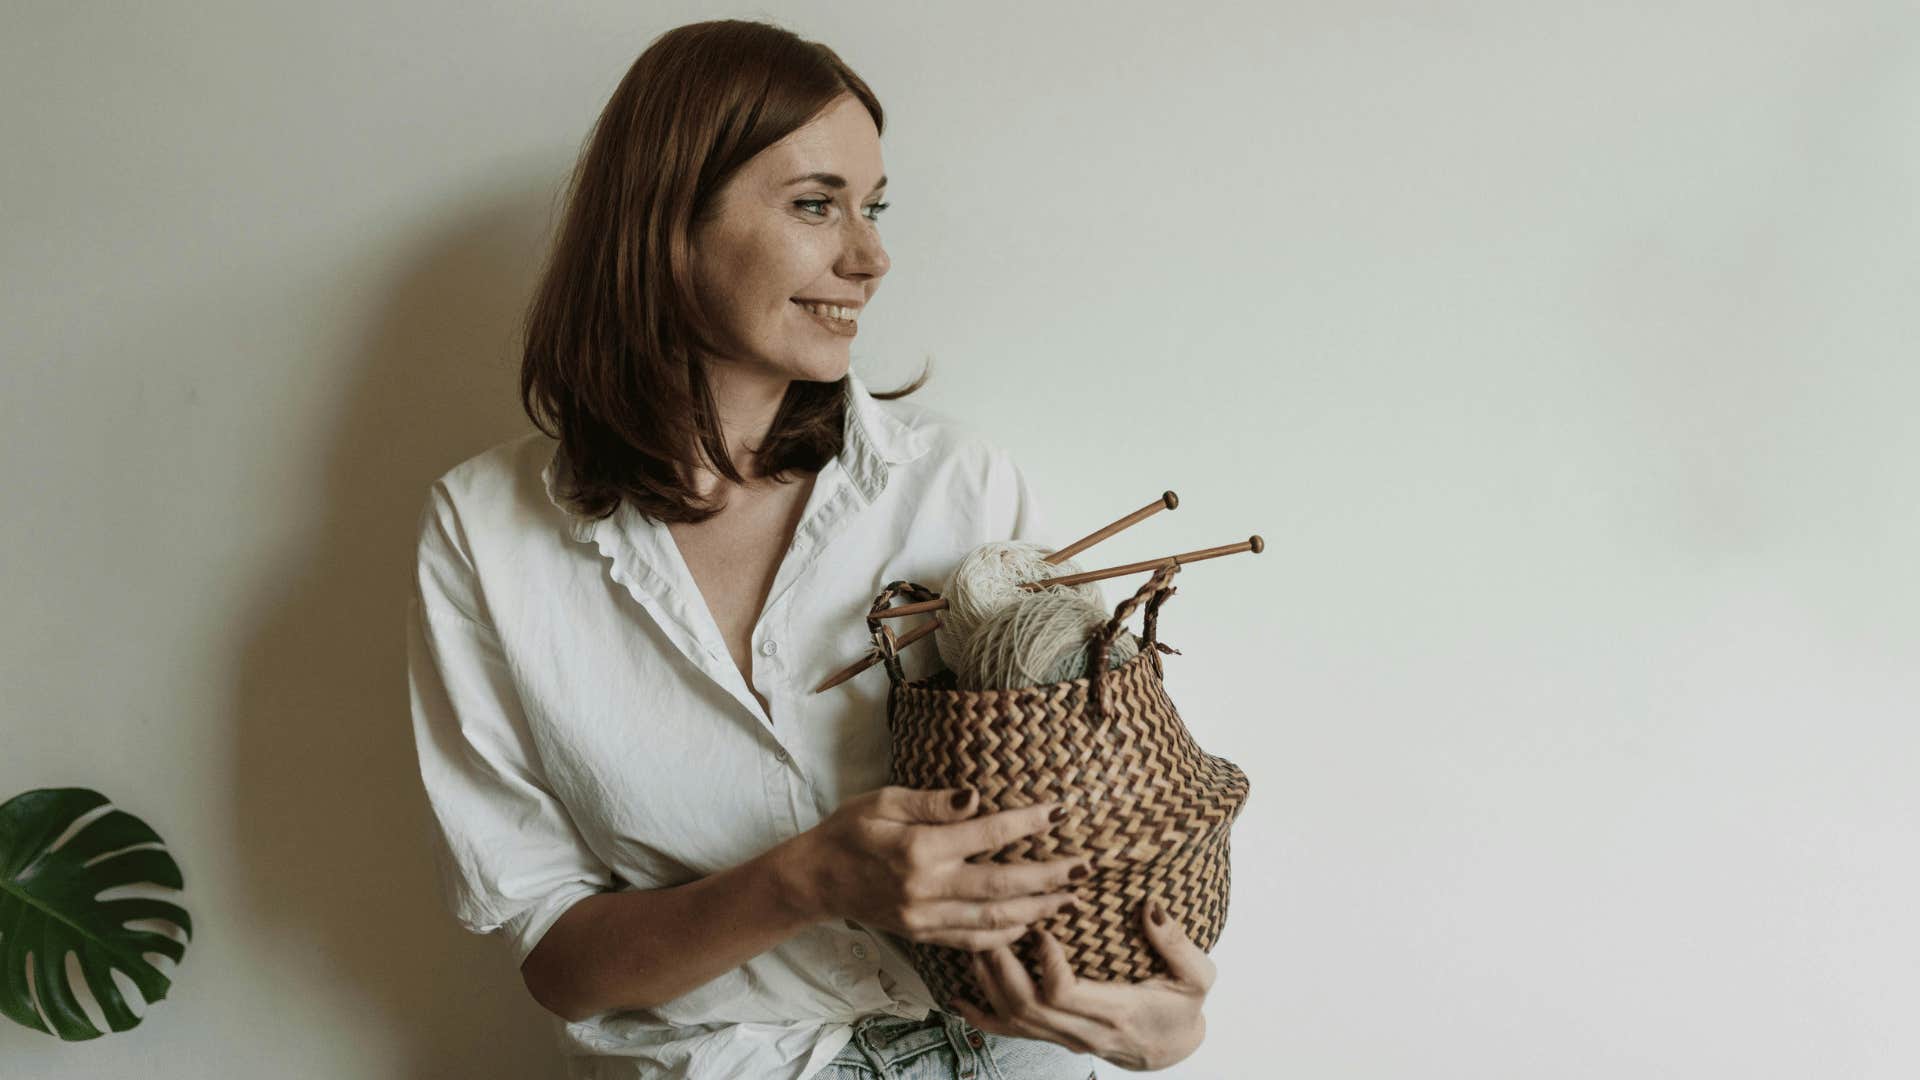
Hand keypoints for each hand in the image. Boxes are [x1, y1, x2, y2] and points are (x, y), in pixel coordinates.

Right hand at [778, 786, 1086, 951]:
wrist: (816, 879)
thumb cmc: (849, 830)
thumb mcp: (883, 800)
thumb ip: (932, 801)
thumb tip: (978, 798)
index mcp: (919, 849)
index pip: (987, 834)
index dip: (1028, 823)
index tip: (1060, 811)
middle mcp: (927, 888)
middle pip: (1003, 884)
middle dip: (1050, 876)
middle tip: (1084, 865)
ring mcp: (926, 918)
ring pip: (995, 918)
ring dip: (1039, 908)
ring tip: (1071, 895)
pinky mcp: (924, 935)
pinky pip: (975, 940)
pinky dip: (1008, 934)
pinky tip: (1032, 922)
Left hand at [949, 900, 1213, 1071]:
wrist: (1172, 1047)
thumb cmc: (1183, 1007)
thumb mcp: (1197, 977)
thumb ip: (1177, 945)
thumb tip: (1152, 908)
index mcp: (1116, 1012)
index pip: (1065, 995)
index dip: (1046, 963)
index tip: (1041, 927)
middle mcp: (1083, 1031)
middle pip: (1026, 1007)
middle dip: (1001, 966)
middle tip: (992, 925)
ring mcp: (1063, 1038)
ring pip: (1011, 1018)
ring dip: (987, 980)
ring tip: (974, 940)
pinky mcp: (1052, 1037)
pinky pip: (1007, 1031)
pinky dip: (979, 1014)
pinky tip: (957, 996)